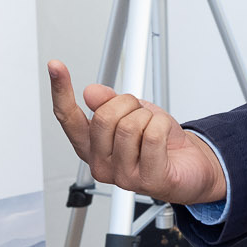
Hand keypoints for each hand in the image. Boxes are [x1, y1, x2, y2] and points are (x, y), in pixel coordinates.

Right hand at [47, 60, 227, 204]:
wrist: (190, 165)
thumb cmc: (160, 142)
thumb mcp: (131, 113)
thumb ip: (108, 103)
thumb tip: (90, 92)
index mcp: (91, 147)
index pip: (68, 117)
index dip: (61, 90)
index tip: (55, 66)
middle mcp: (101, 164)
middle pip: (104, 117)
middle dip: (129, 105)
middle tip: (141, 114)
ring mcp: (122, 177)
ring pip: (131, 126)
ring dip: (149, 118)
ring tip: (154, 130)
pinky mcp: (147, 181)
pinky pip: (153, 136)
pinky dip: (163, 127)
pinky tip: (165, 139)